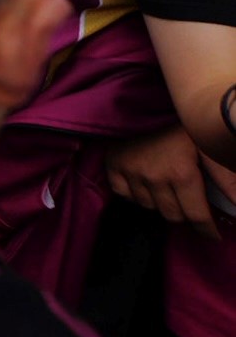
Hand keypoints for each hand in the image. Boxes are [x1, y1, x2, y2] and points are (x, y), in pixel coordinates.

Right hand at [103, 127, 219, 236]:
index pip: (197, 216)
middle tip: (192, 205)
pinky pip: (124, 195)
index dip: (207, 230)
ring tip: (168, 190)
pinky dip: (136, 194)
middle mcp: (154, 177)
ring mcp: (130, 172)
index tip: (213, 235)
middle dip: (186, 215)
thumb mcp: (209, 148)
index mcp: (181, 173)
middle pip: (172, 216)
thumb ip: (226, 179)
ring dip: (161, 203)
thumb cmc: (183, 126)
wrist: (146, 101)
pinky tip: (145, 184)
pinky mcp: (112, 165)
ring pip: (149, 207)